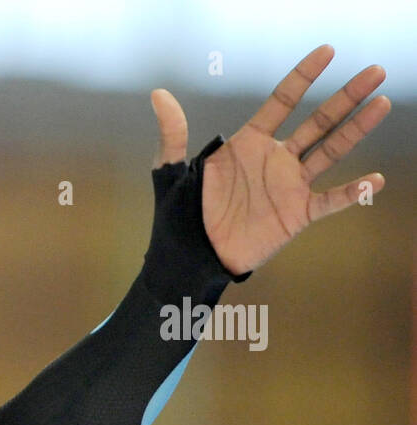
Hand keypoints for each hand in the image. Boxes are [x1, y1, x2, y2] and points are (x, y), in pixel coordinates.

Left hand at [150, 44, 390, 275]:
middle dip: (346, 97)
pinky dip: (352, 193)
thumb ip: (173, 132)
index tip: (327, 51)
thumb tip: (158, 94)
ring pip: (331, 151)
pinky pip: (330, 201)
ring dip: (357, 129)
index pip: (282, 102)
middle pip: (318, 121)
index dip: (303, 77)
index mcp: (248, 144)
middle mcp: (275, 159)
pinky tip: (373, 180)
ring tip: (381, 104)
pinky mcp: (296, 214)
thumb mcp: (171, 170)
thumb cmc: (179, 214)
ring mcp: (289, 185)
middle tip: (376, 71)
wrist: (188, 256)